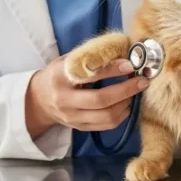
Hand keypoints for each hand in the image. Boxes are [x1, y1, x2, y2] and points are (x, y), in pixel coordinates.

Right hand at [26, 55, 148, 136]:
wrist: (38, 100)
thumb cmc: (56, 75)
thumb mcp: (66, 61)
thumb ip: (88, 58)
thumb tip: (121, 52)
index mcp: (60, 78)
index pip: (88, 74)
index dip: (111, 70)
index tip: (129, 64)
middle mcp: (65, 100)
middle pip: (100, 100)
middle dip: (125, 90)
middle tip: (142, 81)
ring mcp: (72, 117)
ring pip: (106, 116)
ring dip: (126, 104)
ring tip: (135, 92)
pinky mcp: (80, 128)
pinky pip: (105, 125)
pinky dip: (121, 115)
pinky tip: (126, 104)